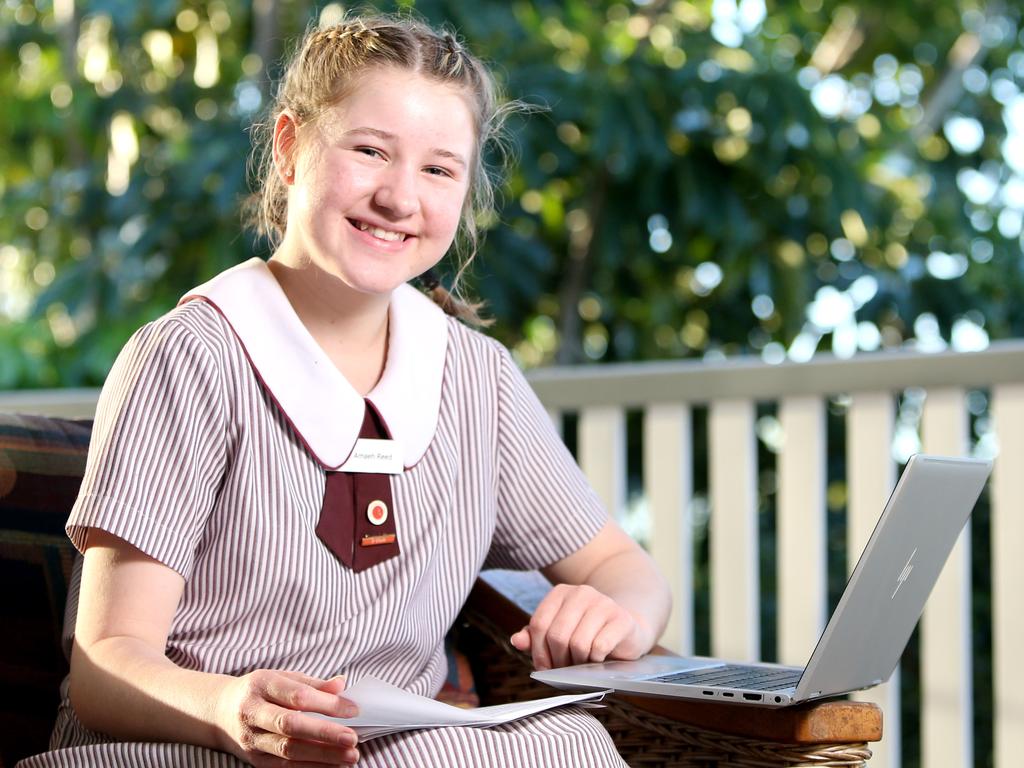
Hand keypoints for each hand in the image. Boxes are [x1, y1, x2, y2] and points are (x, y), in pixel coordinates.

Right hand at [215, 669, 359, 766]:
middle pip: (291, 725)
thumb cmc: (258, 692)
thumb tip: (342, 685)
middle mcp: (253, 713)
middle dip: (324, 734)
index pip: (298, 696)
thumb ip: (313, 683)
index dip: (327, 704)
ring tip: (349, 756)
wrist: (219, 713)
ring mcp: (252, 739)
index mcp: (262, 685)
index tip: (353, 710)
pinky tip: (332, 766)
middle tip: (352, 738)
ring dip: (322, 756)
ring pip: (288, 751)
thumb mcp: (281, 677)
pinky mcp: (254, 760)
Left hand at [509, 583, 650, 670]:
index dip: (538, 651)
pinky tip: (597, 659)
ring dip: (577, 662)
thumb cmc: (587, 633)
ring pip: (578, 643)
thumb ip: (535, 635)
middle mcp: (581, 592)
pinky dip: (595, 660)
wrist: (626, 630)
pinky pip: (599, 647)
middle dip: (558, 660)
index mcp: (561, 592)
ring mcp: (603, 603)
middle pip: (557, 635)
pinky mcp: (622, 619)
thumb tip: (516, 641)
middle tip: (564, 669)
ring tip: (581, 664)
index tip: (544, 667)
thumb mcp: (558, 632)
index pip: (538, 624)